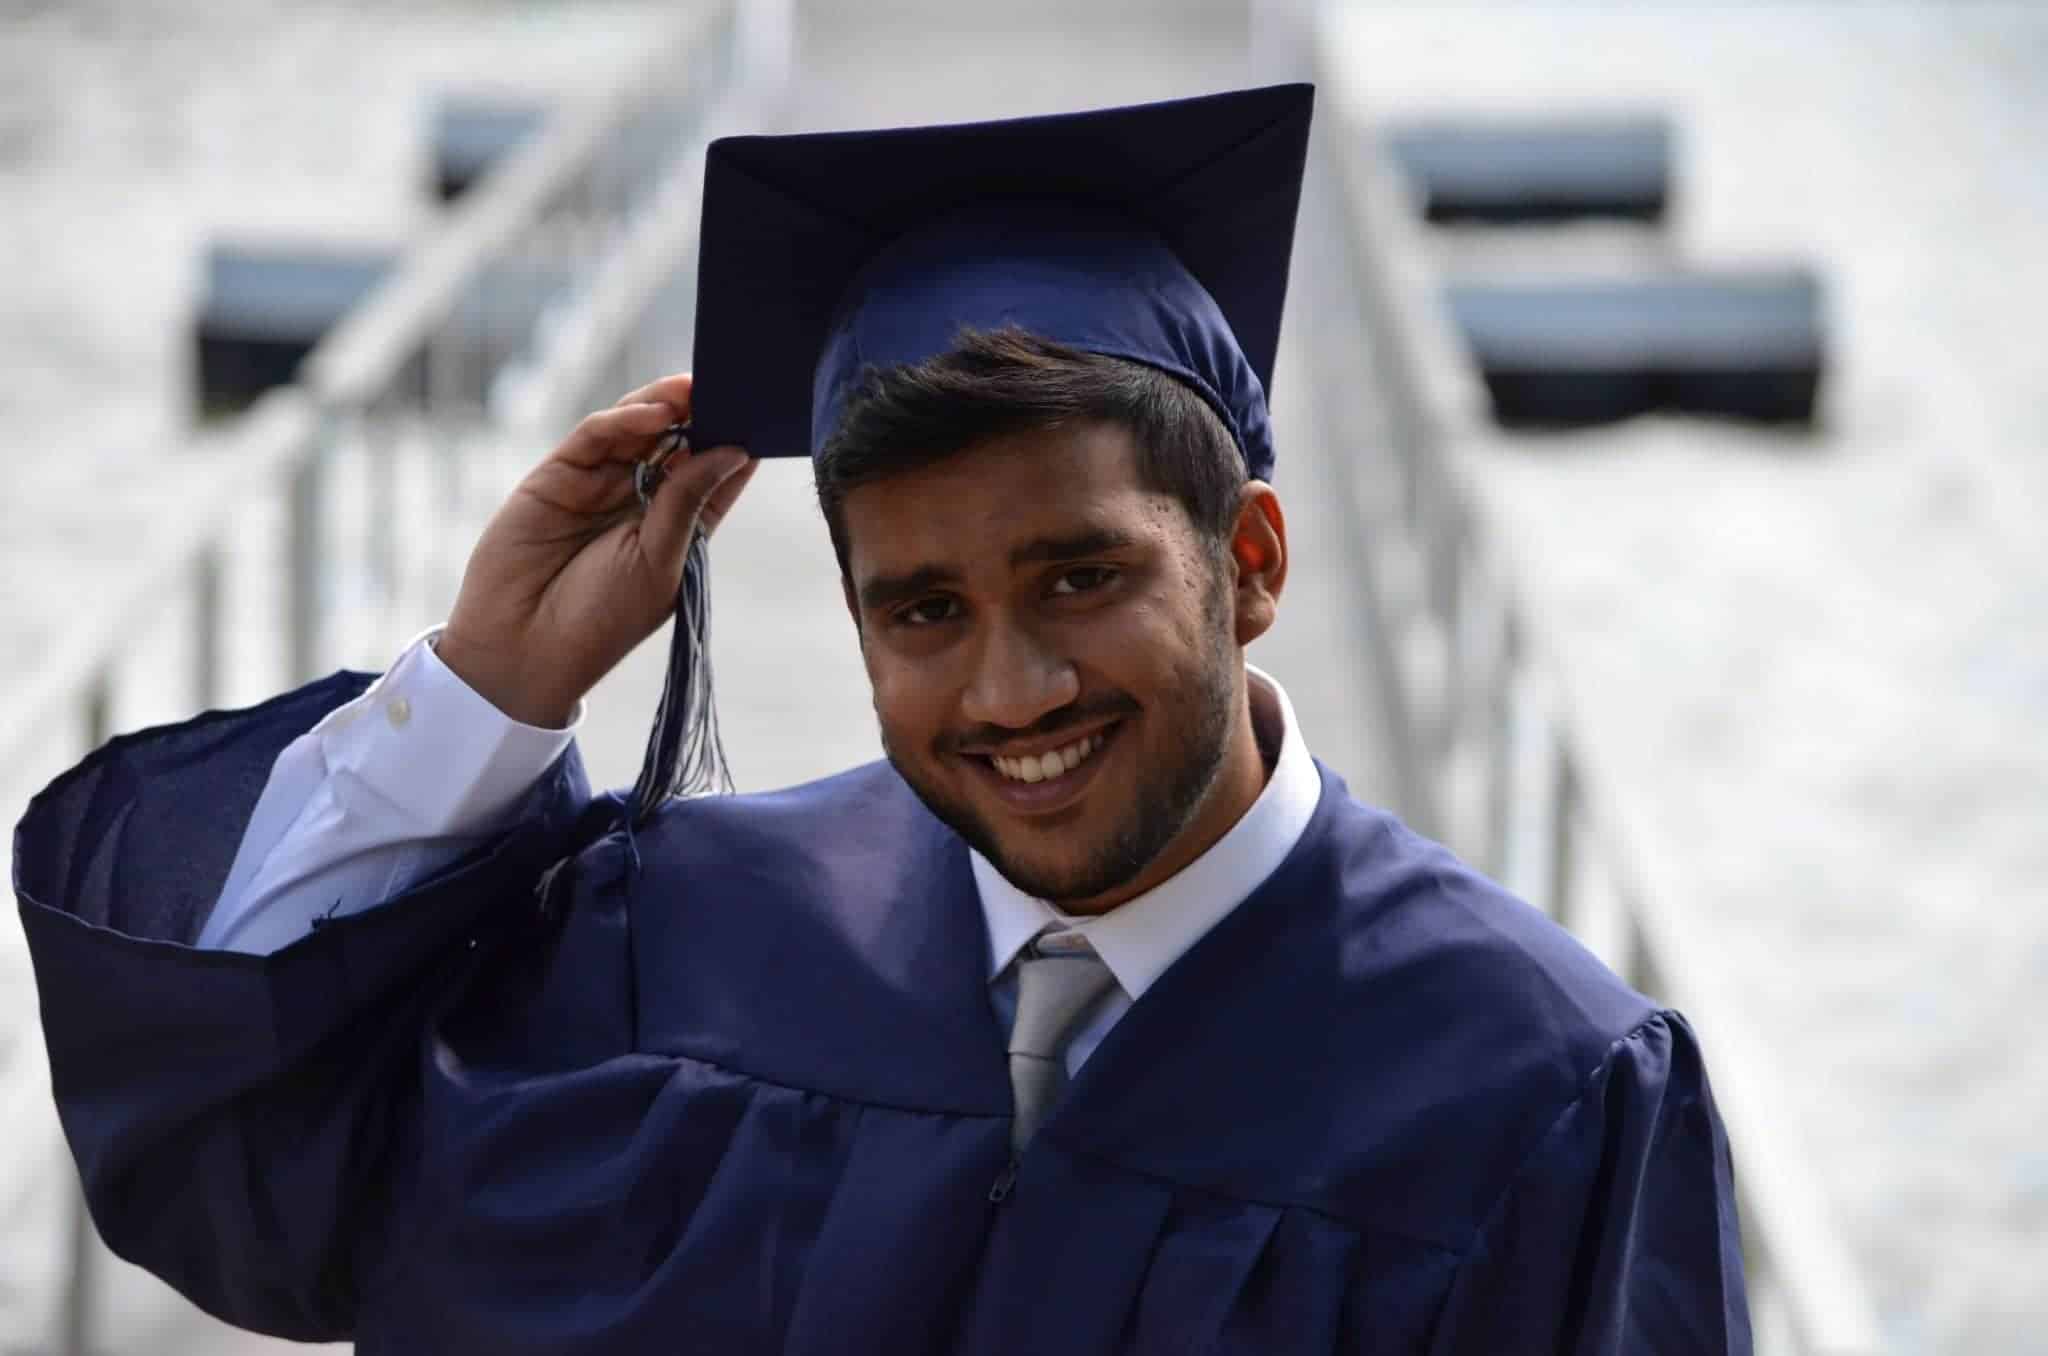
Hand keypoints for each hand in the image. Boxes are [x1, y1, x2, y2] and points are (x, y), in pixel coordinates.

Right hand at [438, 373, 756, 727]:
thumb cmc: (600, 619)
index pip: (714, 475)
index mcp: (677, 529)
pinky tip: (654, 412)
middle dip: (702, 413)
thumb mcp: (659, 561)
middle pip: (678, 442)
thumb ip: (689, 502)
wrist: (522, 648)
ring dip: (666, 406)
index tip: (764, 413)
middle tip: (729, 383)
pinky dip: (624, 420)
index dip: (737, 443)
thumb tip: (736, 452)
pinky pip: (595, 437)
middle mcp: (640, 502)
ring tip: (695, 387)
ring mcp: (598, 485)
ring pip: (637, 430)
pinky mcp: (558, 475)